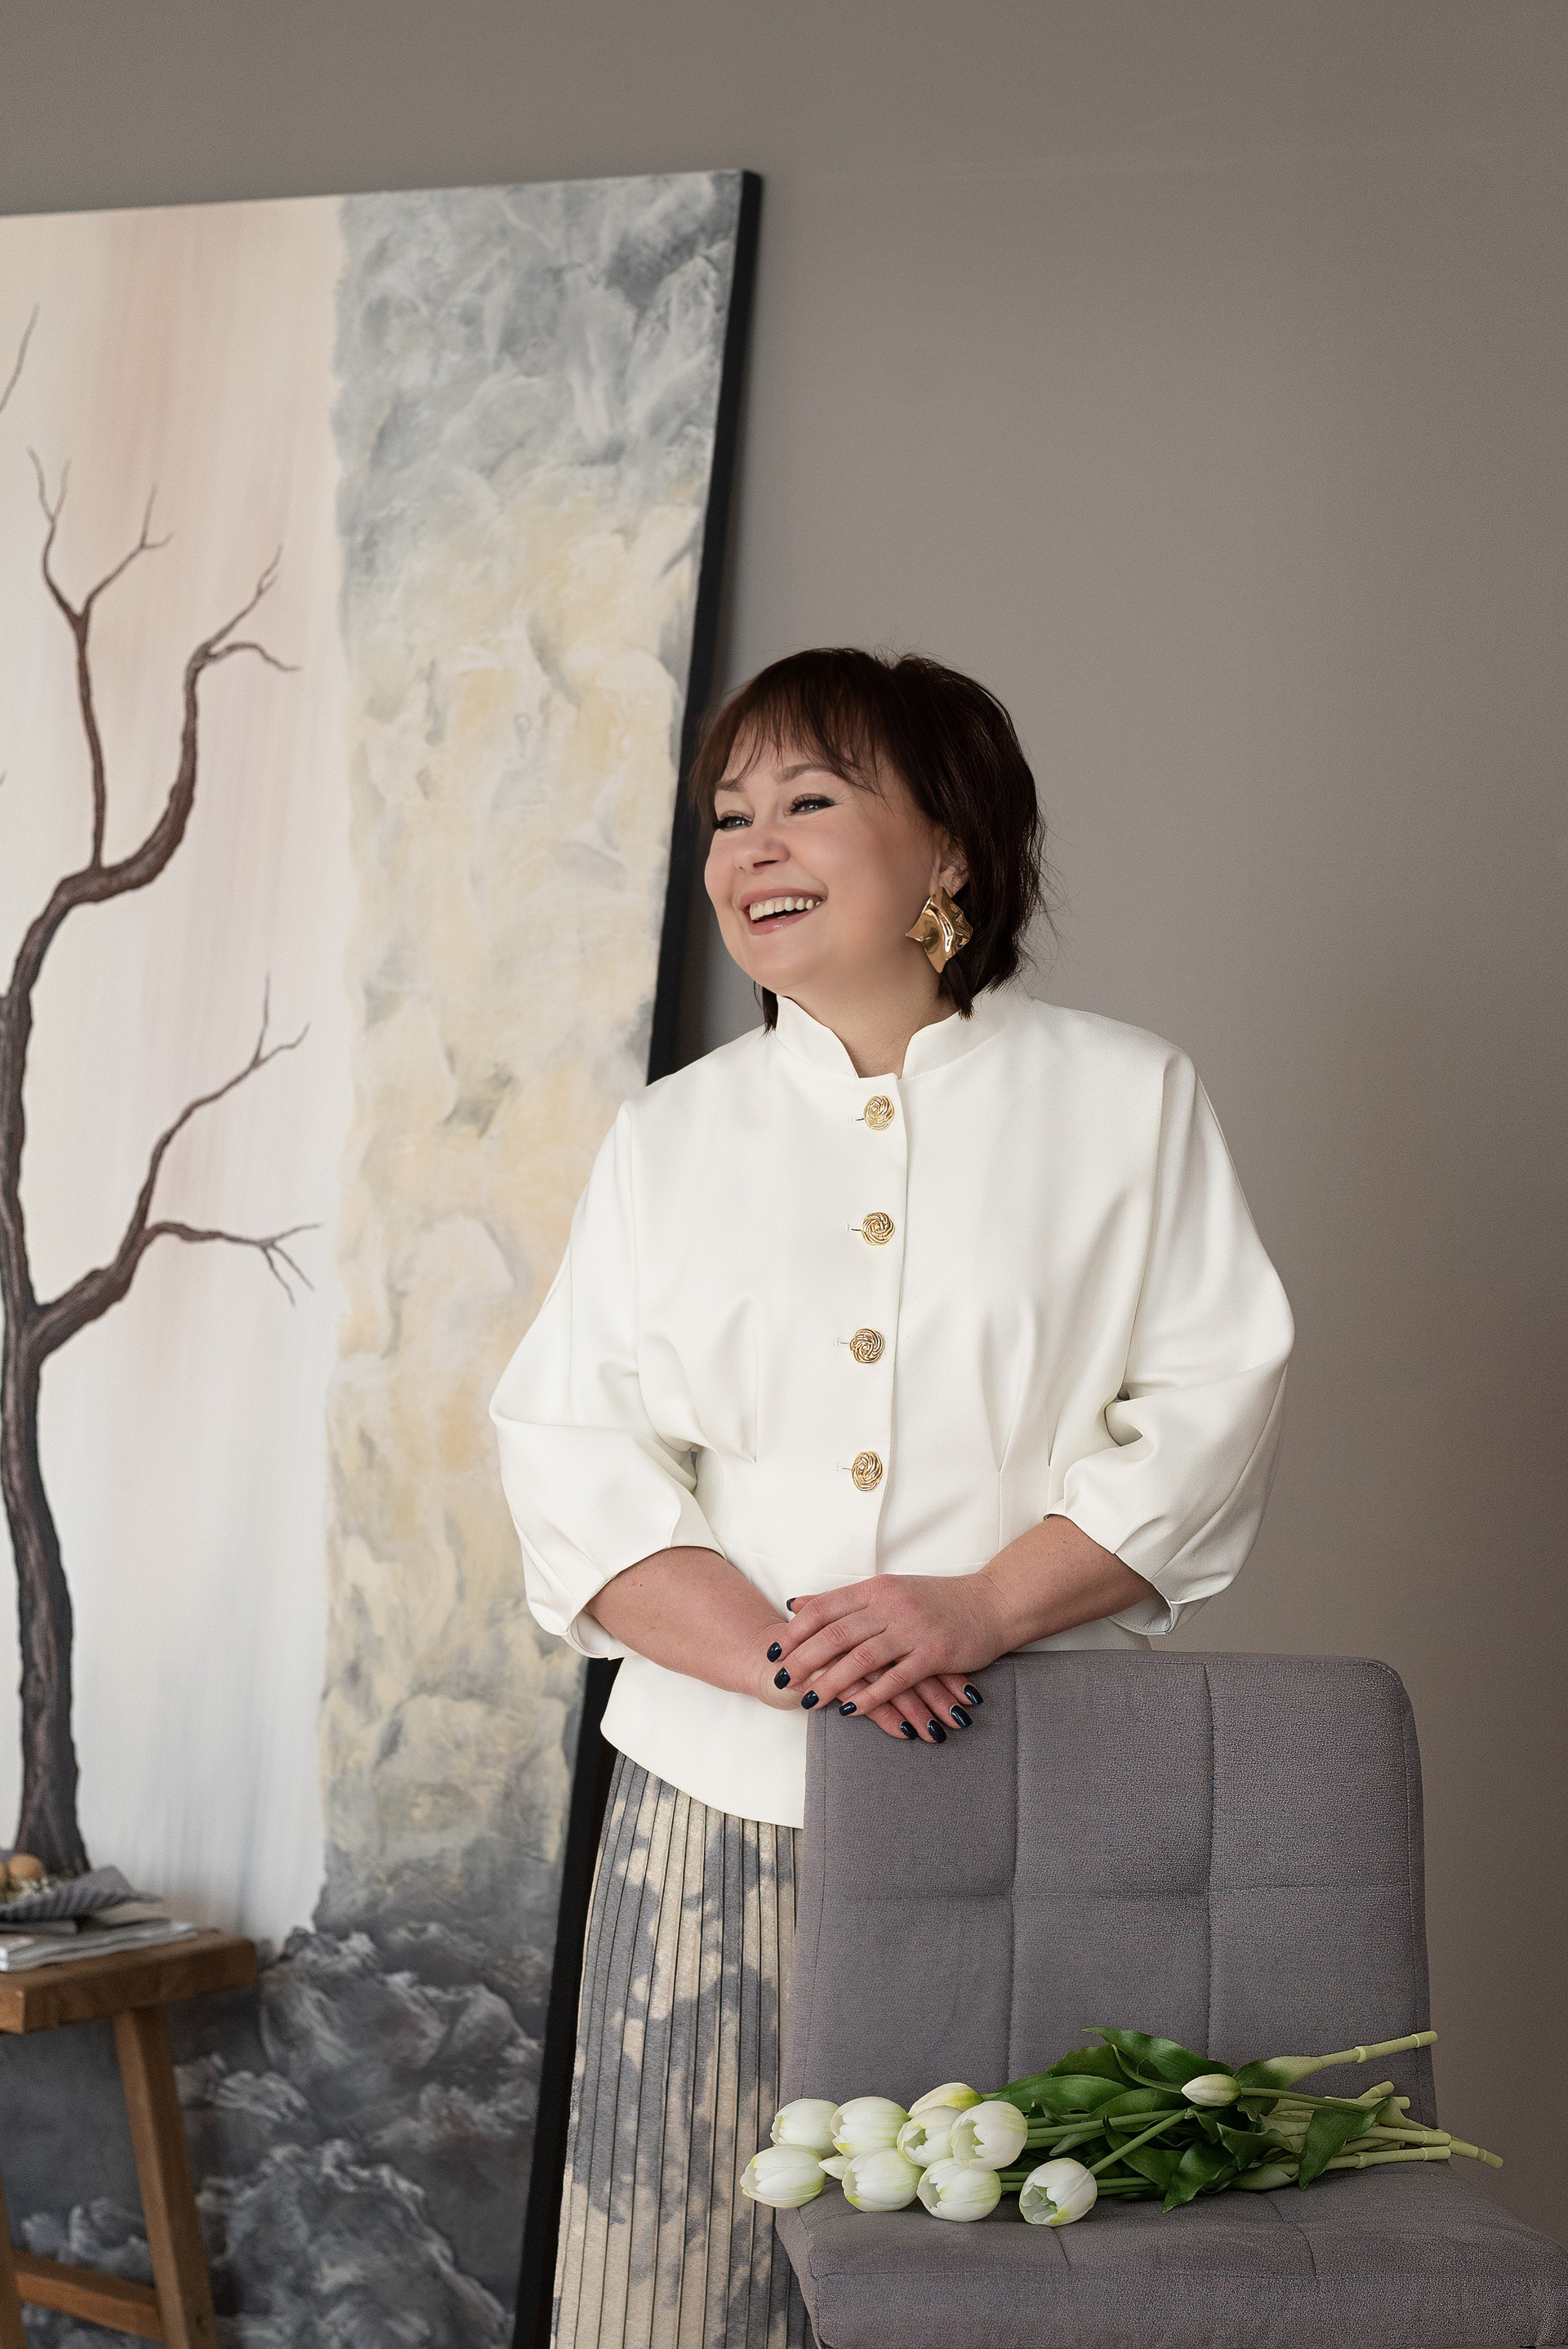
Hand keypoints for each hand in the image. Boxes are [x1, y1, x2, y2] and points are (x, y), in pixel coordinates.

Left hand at [765, 1571, 1009, 1742]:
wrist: (992, 1603)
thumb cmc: (939, 1599)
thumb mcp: (889, 1590)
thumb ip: (844, 1600)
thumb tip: (797, 1605)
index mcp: (877, 1589)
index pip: (825, 1608)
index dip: (796, 1631)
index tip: (774, 1650)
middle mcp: (891, 1606)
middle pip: (836, 1634)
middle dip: (804, 1659)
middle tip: (780, 1679)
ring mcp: (913, 1630)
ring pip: (862, 1659)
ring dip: (832, 1682)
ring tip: (809, 1700)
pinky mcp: (934, 1654)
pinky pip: (896, 1679)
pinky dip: (871, 1697)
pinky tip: (851, 1711)